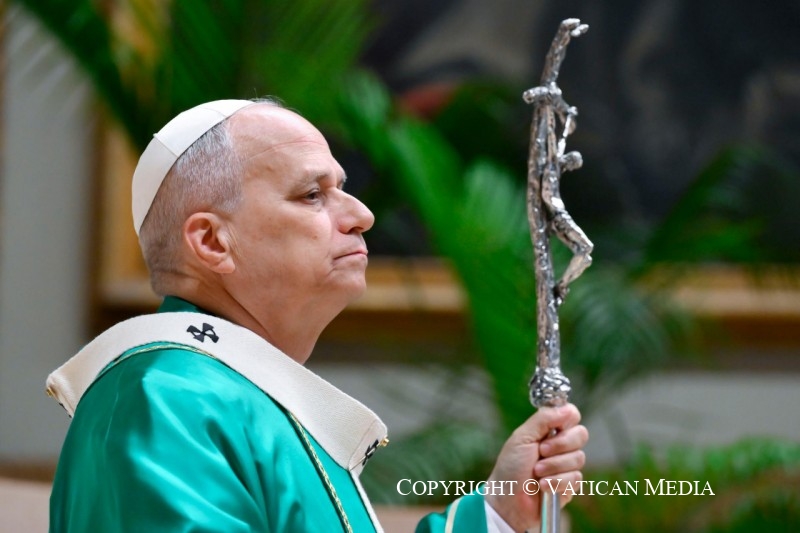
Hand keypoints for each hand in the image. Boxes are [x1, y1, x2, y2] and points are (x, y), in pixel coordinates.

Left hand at [485, 404, 587, 531]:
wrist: (507, 499)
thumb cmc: (510, 467)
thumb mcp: (522, 438)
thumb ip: (543, 419)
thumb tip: (566, 407)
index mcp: (549, 430)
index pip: (571, 414)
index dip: (567, 419)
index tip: (553, 428)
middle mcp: (560, 445)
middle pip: (581, 434)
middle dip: (560, 445)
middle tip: (541, 451)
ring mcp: (566, 465)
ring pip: (578, 458)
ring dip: (553, 466)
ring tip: (536, 472)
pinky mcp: (570, 485)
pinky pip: (576, 478)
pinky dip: (556, 482)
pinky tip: (542, 486)